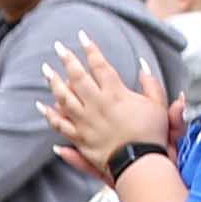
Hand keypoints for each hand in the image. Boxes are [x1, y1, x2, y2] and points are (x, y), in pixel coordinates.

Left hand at [40, 36, 175, 175]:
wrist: (141, 164)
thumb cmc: (153, 136)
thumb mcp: (158, 106)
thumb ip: (151, 84)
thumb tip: (143, 65)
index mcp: (116, 94)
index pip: (100, 66)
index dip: (91, 50)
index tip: (82, 37)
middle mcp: (97, 105)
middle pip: (77, 77)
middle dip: (67, 59)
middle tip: (58, 47)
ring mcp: (85, 122)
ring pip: (64, 98)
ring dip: (54, 82)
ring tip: (46, 70)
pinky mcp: (80, 138)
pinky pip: (60, 124)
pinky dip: (50, 115)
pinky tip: (42, 106)